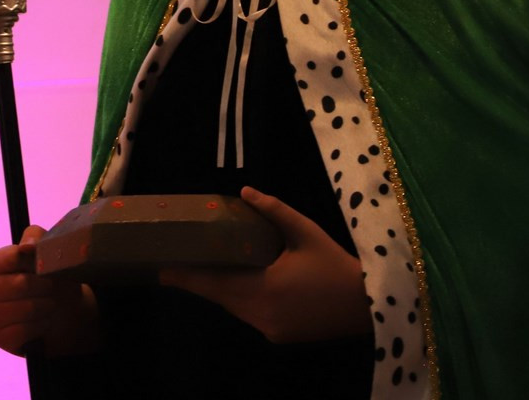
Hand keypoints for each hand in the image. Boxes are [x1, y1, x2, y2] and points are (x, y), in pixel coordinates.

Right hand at [0, 225, 99, 356]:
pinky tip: (42, 320)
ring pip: (24, 309)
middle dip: (45, 285)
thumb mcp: (47, 250)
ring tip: (50, 302)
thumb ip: (36, 238)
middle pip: (21, 284)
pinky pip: (23, 331)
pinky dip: (40, 325)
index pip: (10, 258)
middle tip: (53, 286)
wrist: (60, 309)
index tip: (45, 264)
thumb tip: (27, 246)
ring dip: (45, 305)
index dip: (32, 260)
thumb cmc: (49, 275)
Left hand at [160, 186, 371, 344]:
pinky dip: (243, 300)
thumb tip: (246, 191)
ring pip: (235, 308)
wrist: (366, 304)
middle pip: (221, 297)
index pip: (214, 283)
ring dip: (222, 290)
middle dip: (199, 282)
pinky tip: (243, 284)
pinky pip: (251, 315)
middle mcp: (260, 315)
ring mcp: (269, 329)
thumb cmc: (334, 263)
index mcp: (264, 288)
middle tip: (176, 266)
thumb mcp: (305, 231)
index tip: (161, 269)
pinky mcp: (279, 336)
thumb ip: (274, 211)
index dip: (187, 276)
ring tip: (205, 270)